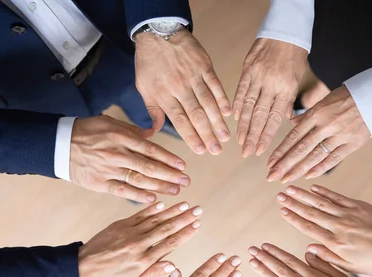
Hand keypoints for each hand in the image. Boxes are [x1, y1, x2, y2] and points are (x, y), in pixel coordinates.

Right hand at [70, 116, 189, 202]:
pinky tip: (153, 198)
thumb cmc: (87, 131)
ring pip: (139, 180)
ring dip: (159, 186)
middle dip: (170, 175)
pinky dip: (138, 196)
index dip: (168, 159)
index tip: (182, 166)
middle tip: (185, 181)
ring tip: (175, 191)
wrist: (59, 144)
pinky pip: (122, 191)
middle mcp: (117, 153)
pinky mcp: (99, 183)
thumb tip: (152, 133)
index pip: (151, 149)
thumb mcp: (110, 122)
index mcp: (121, 136)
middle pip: (149, 167)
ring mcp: (108, 169)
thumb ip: (132, 129)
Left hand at [78, 201, 203, 276]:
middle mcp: (138, 244)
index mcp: (143, 260)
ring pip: (155, 219)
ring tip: (186, 205)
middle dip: (184, 218)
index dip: (185, 233)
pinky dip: (151, 209)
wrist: (83, 267)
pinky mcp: (120, 225)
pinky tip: (163, 204)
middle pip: (166, 228)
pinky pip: (139, 215)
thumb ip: (153, 272)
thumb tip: (173, 264)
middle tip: (199, 210)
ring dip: (172, 211)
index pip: (170, 244)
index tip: (197, 225)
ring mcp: (129, 232)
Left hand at [134, 29, 230, 154]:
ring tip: (225, 137)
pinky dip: (222, 98)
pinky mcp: (204, 65)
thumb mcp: (143, 87)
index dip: (191, 137)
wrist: (158, 31)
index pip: (180, 121)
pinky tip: (228, 112)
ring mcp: (193, 76)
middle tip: (216, 150)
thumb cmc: (148, 61)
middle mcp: (179, 88)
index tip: (200, 150)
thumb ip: (152, 111)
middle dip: (207, 135)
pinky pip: (215, 84)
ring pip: (207, 103)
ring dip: (217, 122)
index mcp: (164, 95)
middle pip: (196, 115)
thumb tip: (153, 132)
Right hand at [233, 38, 307, 156]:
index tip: (260, 150)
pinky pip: (240, 90)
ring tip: (239, 141)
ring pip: (248, 106)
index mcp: (286, 89)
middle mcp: (271, 84)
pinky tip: (234, 118)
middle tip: (246, 152)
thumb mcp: (298, 78)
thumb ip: (290, 100)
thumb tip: (286, 119)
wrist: (285, 31)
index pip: (274, 118)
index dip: (266, 136)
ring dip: (243, 125)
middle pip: (259, 116)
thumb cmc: (294, 56)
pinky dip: (236, 105)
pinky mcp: (248, 68)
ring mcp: (258, 77)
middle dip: (252, 136)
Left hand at [267, 86, 370, 181]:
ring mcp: (340, 135)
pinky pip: (334, 158)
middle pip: (301, 149)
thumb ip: (307, 115)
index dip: (280, 152)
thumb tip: (292, 124)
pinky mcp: (353, 142)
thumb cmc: (346, 97)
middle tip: (272, 177)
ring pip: (315, 156)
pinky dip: (320, 168)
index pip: (293, 136)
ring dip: (299, 170)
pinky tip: (308, 176)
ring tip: (286, 180)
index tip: (270, 164)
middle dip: (284, 165)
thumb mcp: (323, 100)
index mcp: (315, 114)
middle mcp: (325, 125)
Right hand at [276, 185, 371, 274]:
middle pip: (311, 213)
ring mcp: (349, 215)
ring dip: (304, 195)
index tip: (282, 211)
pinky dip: (325, 192)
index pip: (309, 228)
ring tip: (290, 188)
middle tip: (279, 196)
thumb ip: (328, 256)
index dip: (294, 218)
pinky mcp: (359, 207)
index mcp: (335, 243)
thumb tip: (309, 248)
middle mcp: (339, 227)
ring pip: (321, 203)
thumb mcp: (350, 266)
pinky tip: (314, 187)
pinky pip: (338, 198)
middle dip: (293, 204)